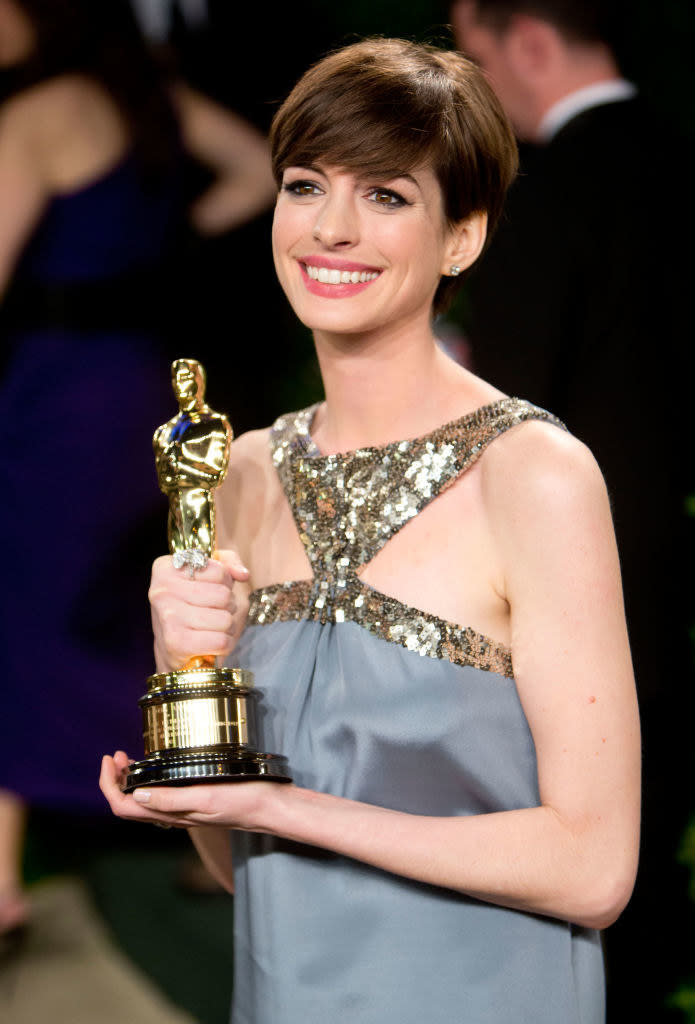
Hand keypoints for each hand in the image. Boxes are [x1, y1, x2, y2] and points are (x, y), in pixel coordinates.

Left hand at [99, 751, 274, 830]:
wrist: (270, 808)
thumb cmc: (243, 800)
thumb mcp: (206, 797)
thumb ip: (172, 800)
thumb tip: (137, 795)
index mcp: (172, 815)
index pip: (124, 807)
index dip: (109, 785)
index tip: (110, 759)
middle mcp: (174, 814)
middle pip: (129, 804)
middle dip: (115, 781)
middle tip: (116, 755)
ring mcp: (183, 809)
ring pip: (144, 800)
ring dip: (129, 780)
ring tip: (128, 759)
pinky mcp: (194, 800)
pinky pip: (161, 795)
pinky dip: (148, 780)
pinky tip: (156, 767)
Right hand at [149, 549, 248, 671]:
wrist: (172, 647)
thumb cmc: (193, 605)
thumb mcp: (209, 574)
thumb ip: (229, 562)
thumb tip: (243, 575)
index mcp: (166, 567)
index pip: (219, 571)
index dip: (224, 583)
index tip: (210, 589)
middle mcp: (162, 590)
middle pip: (223, 596)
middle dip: (228, 605)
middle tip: (215, 611)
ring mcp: (167, 616)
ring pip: (225, 619)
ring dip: (227, 626)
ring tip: (213, 626)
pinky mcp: (175, 643)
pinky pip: (221, 641)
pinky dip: (224, 644)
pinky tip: (211, 641)